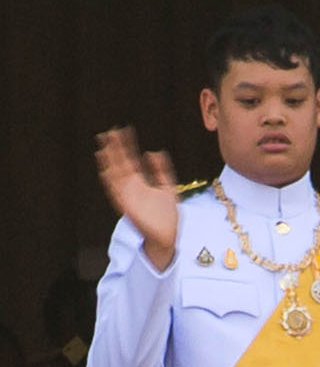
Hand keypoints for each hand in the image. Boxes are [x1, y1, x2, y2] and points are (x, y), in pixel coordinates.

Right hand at [95, 127, 177, 269]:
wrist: (168, 236)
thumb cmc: (167, 215)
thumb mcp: (167, 187)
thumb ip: (162, 170)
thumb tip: (155, 151)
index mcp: (140, 182)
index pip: (130, 159)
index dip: (126, 145)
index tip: (123, 130)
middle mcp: (131, 187)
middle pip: (119, 164)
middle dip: (114, 149)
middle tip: (108, 132)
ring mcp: (128, 197)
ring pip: (115, 176)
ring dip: (109, 163)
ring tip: (103, 148)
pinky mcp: (127, 208)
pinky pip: (117, 194)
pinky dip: (111, 183)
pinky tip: (106, 171)